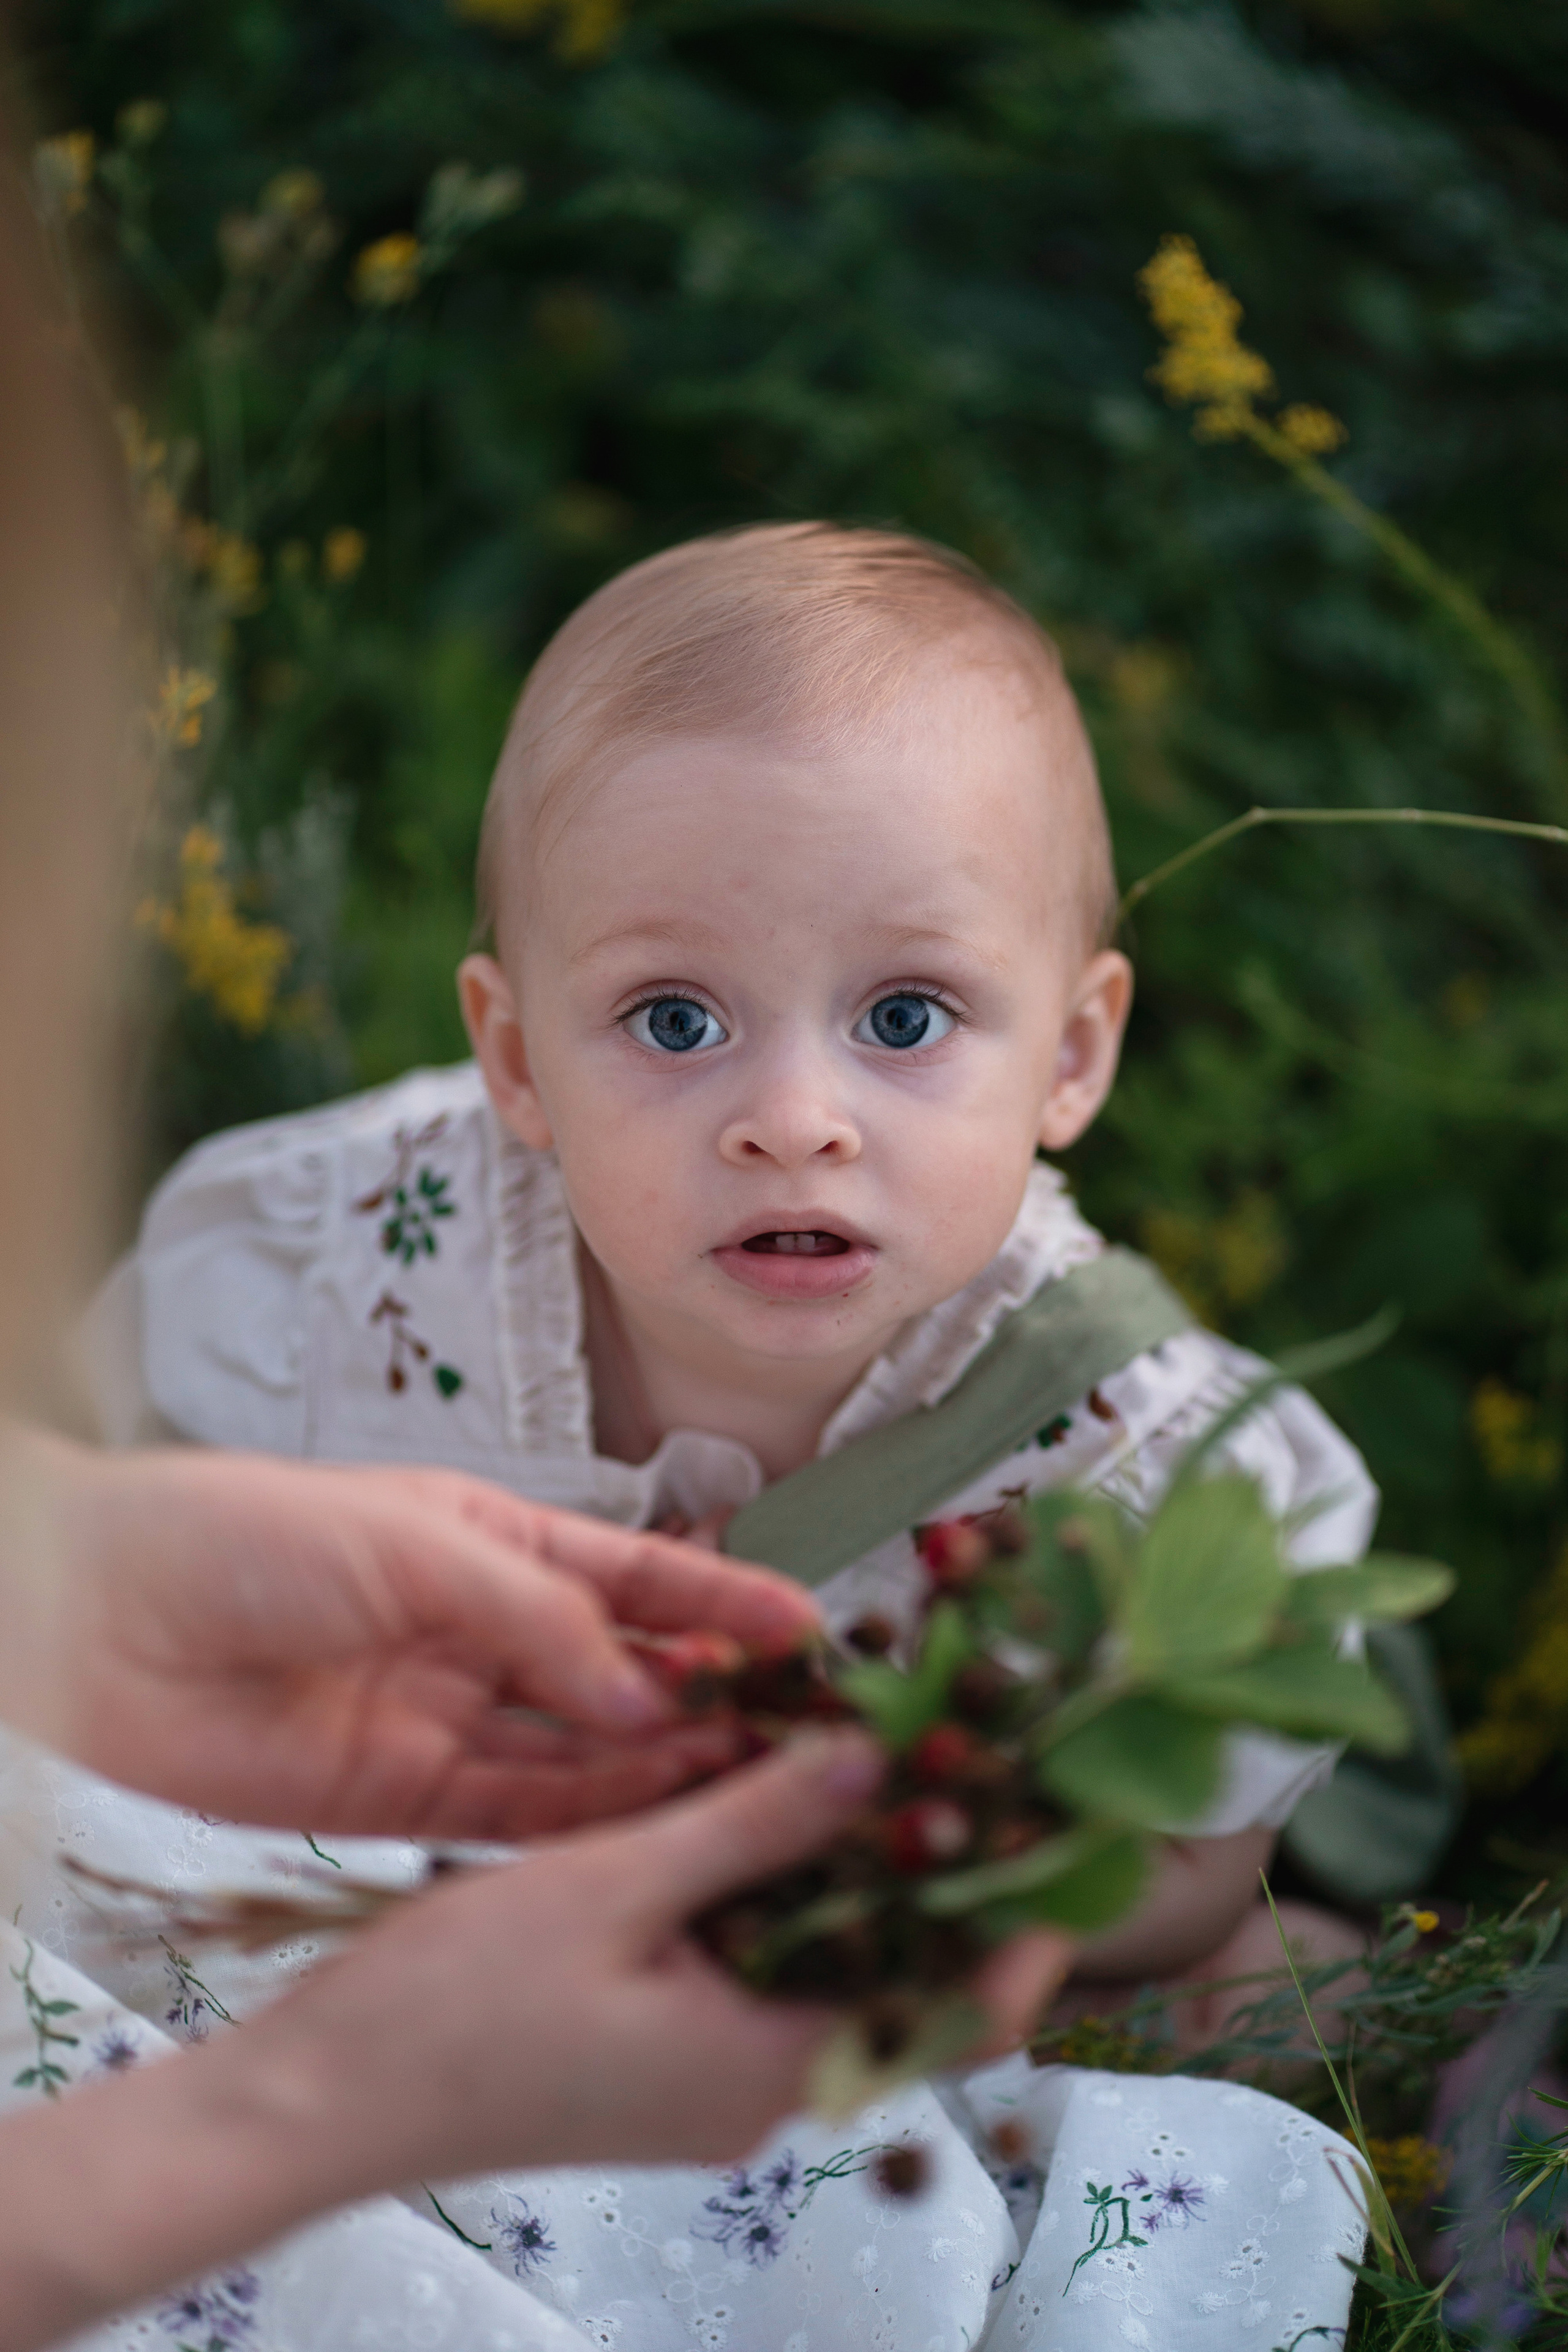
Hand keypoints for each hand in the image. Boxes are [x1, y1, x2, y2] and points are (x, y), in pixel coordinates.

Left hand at [5, 1429, 820, 1837]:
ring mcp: (449, 1716)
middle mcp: (485, 1631)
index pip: (637, 1574)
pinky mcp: (406, 1796)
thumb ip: (543, 1621)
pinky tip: (657, 1820)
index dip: (725, 1599)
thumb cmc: (246, 1534)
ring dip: (666, 1767)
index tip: (810, 1628)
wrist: (103, 1617)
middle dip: (711, 1698)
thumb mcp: (419, 1545)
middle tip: (800, 1731)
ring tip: (753, 1781)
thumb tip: (653, 1695)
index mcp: (494, 1541)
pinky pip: (520, 1814)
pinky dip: (591, 1820)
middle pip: (623, 1672)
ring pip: (586, 1754)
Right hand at [281, 1729, 1070, 2182]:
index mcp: (764, 2067)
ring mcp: (708, 2080)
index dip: (1024, 1926)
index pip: (954, 2013)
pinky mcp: (664, 2059)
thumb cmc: (453, 2006)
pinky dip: (789, 1900)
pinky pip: (763, 1977)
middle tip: (985, 1765)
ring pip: (831, 1975)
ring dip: (863, 1879)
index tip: (1071, 1831)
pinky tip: (775, 1811)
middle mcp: (756, 2089)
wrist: (325, 2101)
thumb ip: (750, 1822)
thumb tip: (872, 1755)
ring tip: (896, 1765)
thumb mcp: (612, 1884)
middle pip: (902, 1989)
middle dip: (949, 1881)